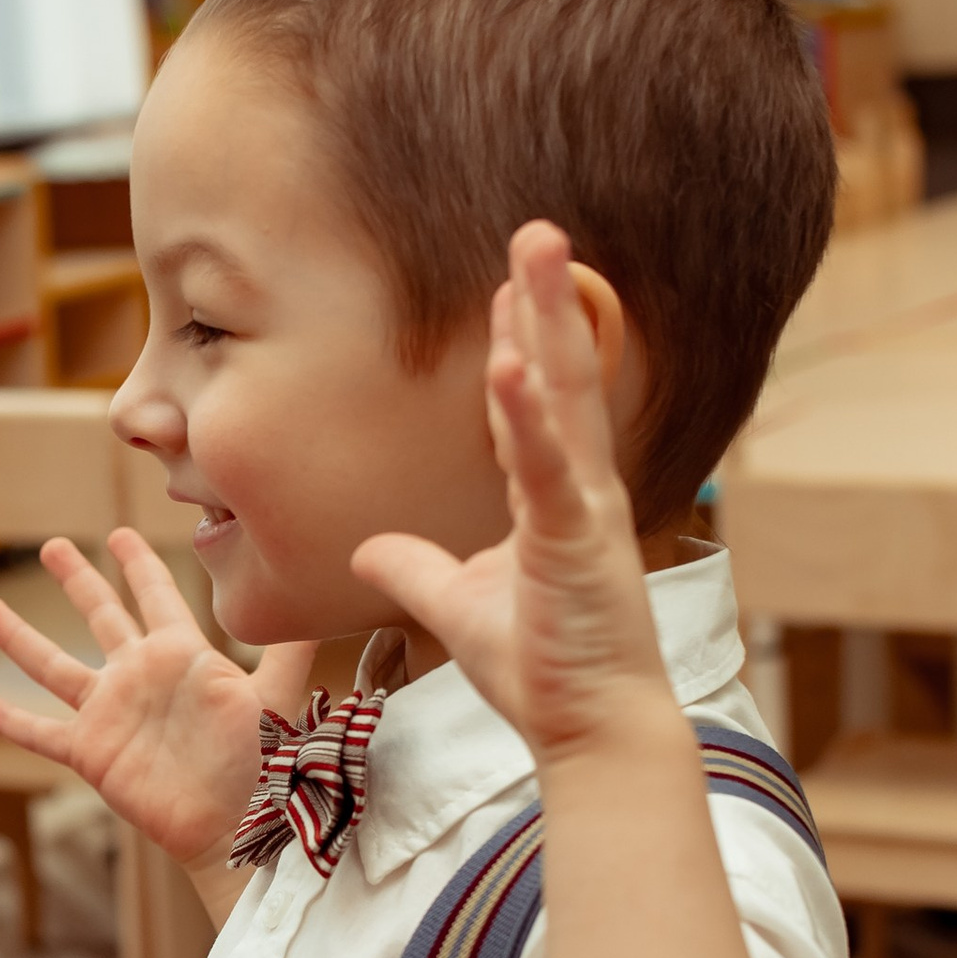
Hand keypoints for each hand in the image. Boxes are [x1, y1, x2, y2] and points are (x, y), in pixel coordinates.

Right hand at [0, 531, 315, 868]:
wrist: (240, 829)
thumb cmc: (265, 766)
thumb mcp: (278, 697)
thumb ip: (291, 648)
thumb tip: (321, 594)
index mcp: (182, 656)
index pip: (156, 596)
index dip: (139, 564)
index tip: (120, 533)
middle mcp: (141, 677)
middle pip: (100, 616)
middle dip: (77, 580)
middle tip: (53, 546)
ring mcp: (112, 714)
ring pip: (55, 666)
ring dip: (21, 639)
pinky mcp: (92, 753)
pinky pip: (41, 733)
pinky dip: (9, 720)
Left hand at [355, 222, 674, 771]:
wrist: (589, 729)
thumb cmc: (542, 669)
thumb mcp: (458, 606)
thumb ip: (415, 570)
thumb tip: (367, 549)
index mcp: (554, 500)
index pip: (534, 402)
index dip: (522, 339)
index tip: (504, 282)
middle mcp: (579, 490)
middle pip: (560, 375)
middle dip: (546, 299)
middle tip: (537, 228)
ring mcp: (584, 510)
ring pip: (564, 398)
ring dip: (550, 320)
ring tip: (537, 250)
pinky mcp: (578, 542)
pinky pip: (548, 468)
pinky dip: (529, 416)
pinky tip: (513, 362)